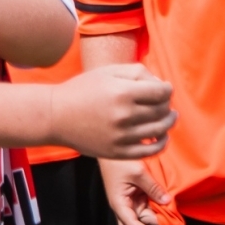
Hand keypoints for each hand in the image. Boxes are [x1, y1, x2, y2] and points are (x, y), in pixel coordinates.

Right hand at [50, 64, 174, 159]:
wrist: (55, 115)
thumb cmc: (82, 89)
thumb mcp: (106, 72)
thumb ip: (136, 72)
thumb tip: (162, 84)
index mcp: (122, 92)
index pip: (161, 92)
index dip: (167, 89)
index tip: (165, 88)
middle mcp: (124, 115)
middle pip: (162, 111)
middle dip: (167, 104)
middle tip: (164, 102)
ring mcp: (122, 136)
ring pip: (160, 130)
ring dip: (169, 122)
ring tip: (169, 117)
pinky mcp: (119, 152)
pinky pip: (151, 150)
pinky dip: (162, 143)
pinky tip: (161, 136)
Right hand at [98, 157, 171, 224]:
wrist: (112, 147)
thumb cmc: (119, 160)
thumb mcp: (138, 173)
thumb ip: (153, 189)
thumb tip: (168, 202)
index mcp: (119, 203)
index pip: (131, 223)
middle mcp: (123, 207)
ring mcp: (129, 203)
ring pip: (142, 221)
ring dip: (154, 224)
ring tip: (172, 223)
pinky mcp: (134, 198)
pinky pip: (146, 210)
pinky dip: (156, 214)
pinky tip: (166, 217)